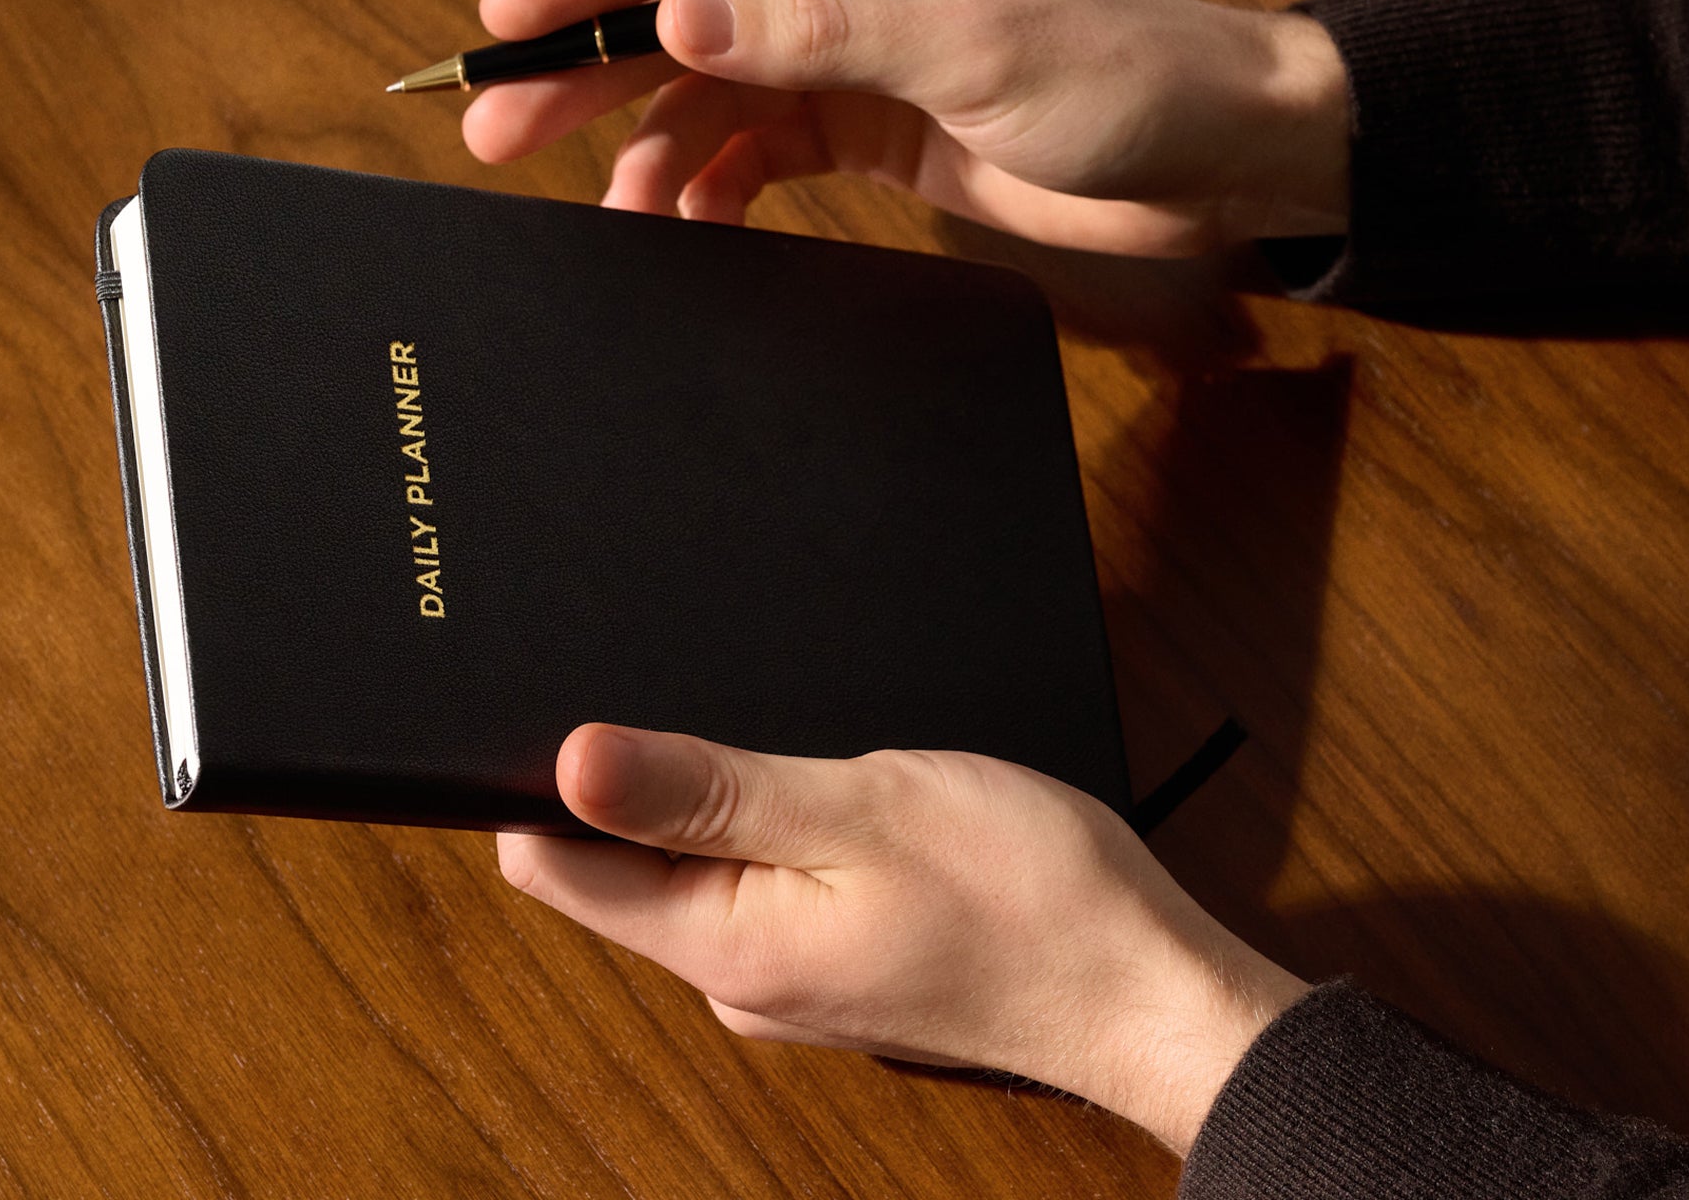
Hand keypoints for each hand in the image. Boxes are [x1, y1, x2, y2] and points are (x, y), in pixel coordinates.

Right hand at [464, 0, 1351, 255]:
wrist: (1220, 163)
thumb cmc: (1127, 75)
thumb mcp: (973, 50)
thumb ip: (823, 36)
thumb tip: (683, 21)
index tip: (507, 18)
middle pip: (687, 16)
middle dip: (590, 71)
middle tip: (494, 128)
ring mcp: (857, 55)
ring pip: (713, 95)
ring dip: (648, 148)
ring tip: (599, 211)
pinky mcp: (873, 132)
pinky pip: (761, 155)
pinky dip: (714, 190)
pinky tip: (682, 227)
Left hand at [496, 724, 1310, 1152]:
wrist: (1145, 988)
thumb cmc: (1031, 900)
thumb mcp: (860, 808)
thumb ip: (707, 790)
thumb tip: (570, 761)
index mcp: (722, 947)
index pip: (554, 864)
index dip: (543, 773)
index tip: (581, 700)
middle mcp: (737, 980)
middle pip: (618, 864)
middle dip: (641, 779)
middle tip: (719, 706)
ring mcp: (787, 979)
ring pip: (698, 869)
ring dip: (722, 799)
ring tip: (799, 752)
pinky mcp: (835, 965)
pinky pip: (763, 885)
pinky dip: (780, 830)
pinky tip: (841, 799)